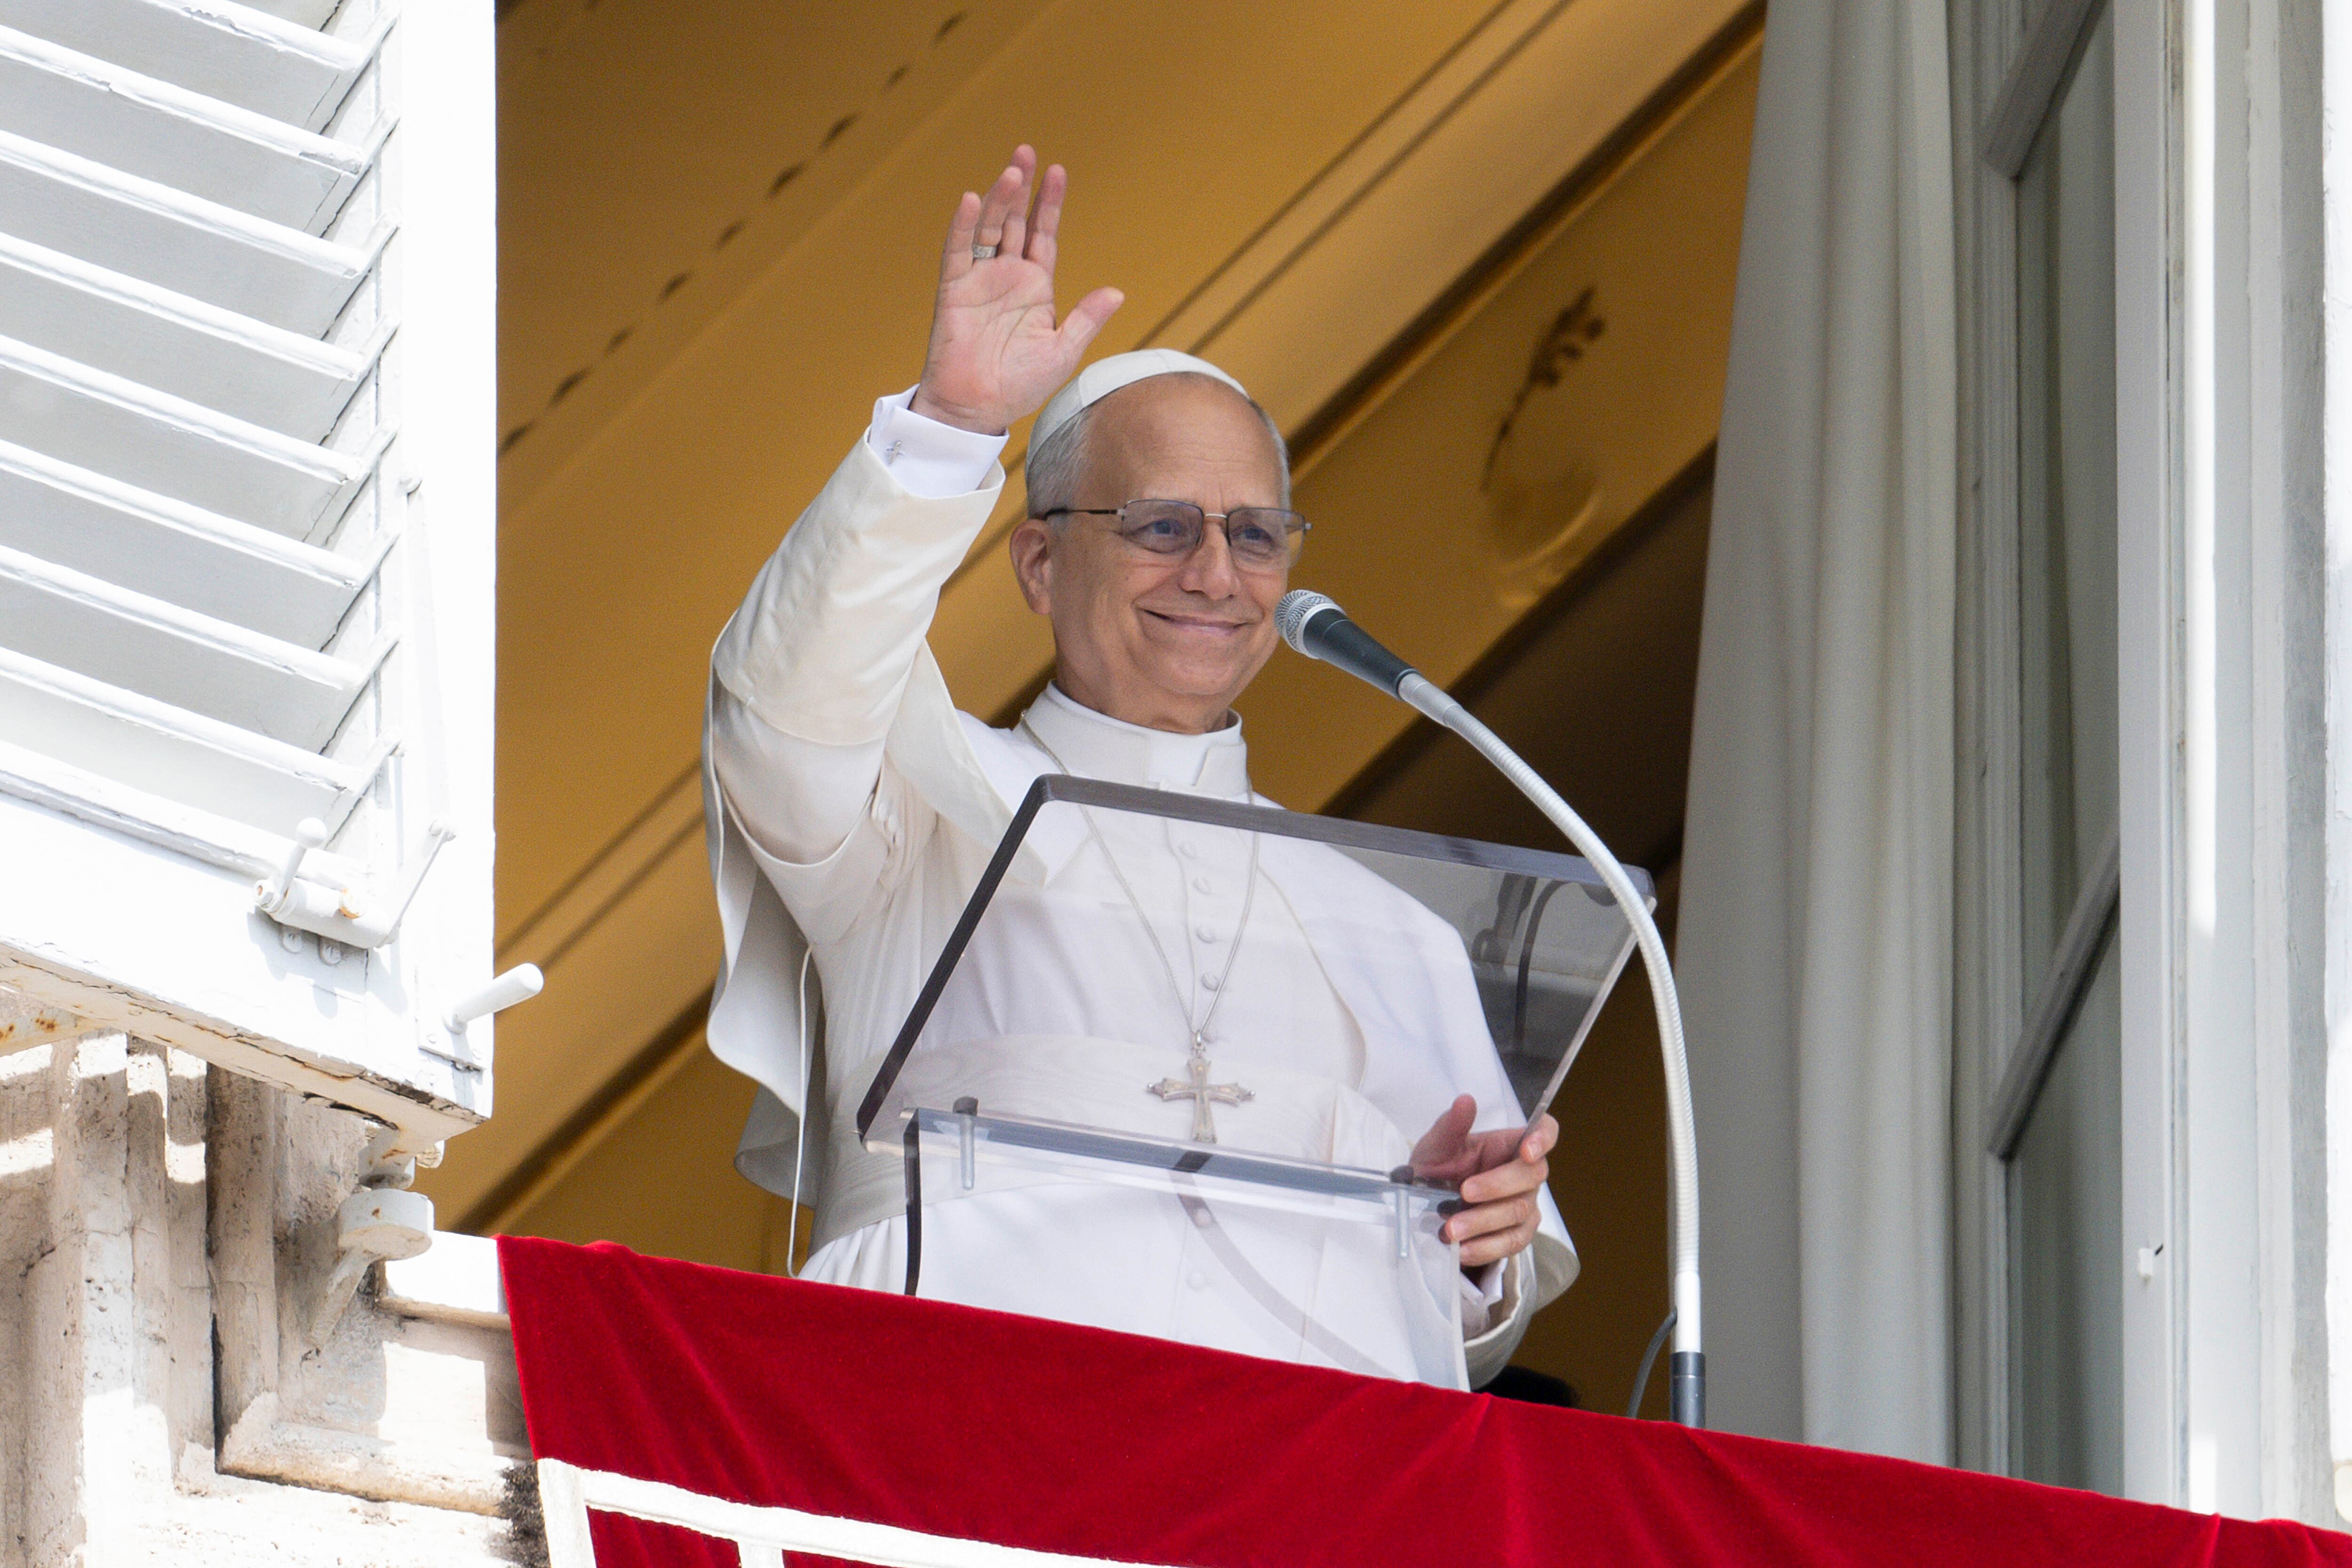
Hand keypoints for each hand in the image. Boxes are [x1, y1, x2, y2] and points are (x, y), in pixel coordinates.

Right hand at [910, 146, 1123, 434]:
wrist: (978, 409)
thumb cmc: (1019, 386)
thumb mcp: (1062, 351)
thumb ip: (1086, 319)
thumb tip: (1117, 292)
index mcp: (1035, 287)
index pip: (1044, 235)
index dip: (1050, 204)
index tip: (1058, 171)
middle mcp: (1007, 276)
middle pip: (1016, 221)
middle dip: (1022, 187)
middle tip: (1027, 151)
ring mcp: (979, 280)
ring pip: (990, 229)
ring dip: (1000, 199)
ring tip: (1012, 171)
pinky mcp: (954, 290)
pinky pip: (958, 251)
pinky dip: (964, 225)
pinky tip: (974, 200)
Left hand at [1410, 1096, 1557, 1270]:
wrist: (1424, 1207)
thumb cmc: (1438, 1168)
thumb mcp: (1437, 1146)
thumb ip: (1452, 1126)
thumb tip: (1465, 1101)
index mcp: (1511, 1144)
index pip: (1545, 1132)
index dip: (1543, 1139)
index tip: (1527, 1151)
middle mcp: (1525, 1174)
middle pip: (1531, 1176)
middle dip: (1496, 1186)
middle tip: (1463, 1192)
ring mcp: (1525, 1206)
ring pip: (1519, 1213)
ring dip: (1483, 1222)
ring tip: (1451, 1229)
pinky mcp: (1517, 1235)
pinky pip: (1511, 1243)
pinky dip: (1485, 1248)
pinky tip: (1462, 1250)